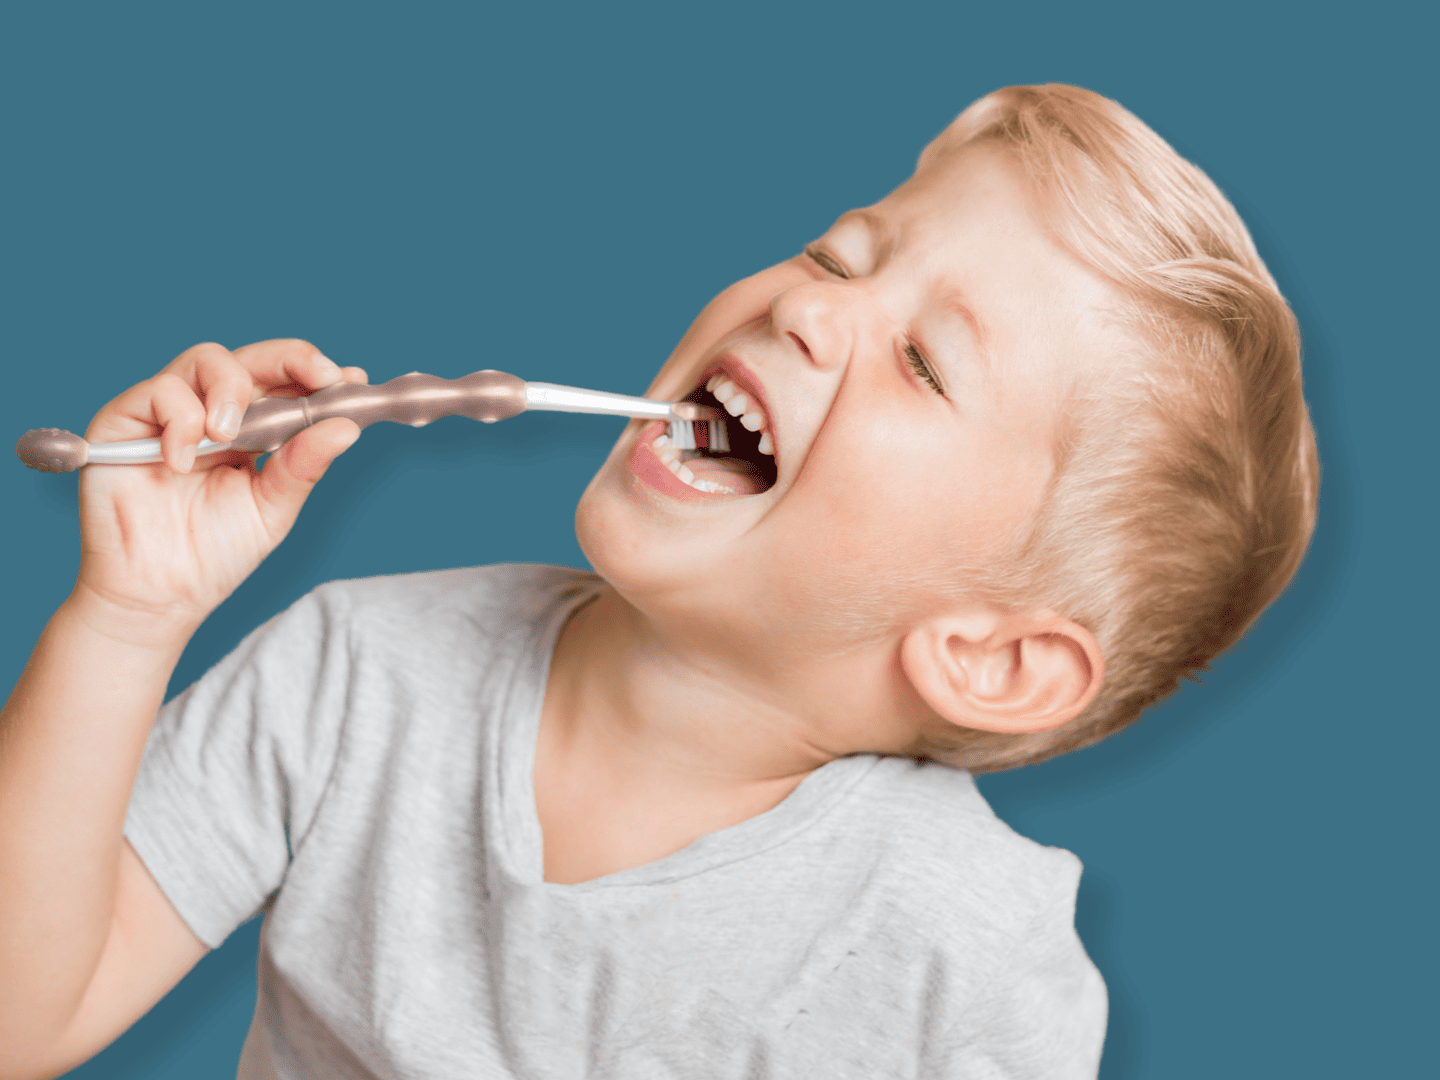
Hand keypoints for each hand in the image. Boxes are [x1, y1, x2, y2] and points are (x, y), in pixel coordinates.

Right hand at [73, 339, 367, 633]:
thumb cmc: (213, 553)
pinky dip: (180, 421)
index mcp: (253, 430)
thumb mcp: (272, 508)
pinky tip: (184, 463)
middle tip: (319, 377)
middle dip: (291, 359)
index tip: (350, 380)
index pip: (286, 383)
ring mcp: (170, 411)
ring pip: (206, 359)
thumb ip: (304, 466)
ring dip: (231, 390)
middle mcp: (213, 411)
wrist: (159, 594)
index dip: (317, 373)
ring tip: (230, 437)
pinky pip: (160, 391)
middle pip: (252, 358)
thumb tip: (346, 427)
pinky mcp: (127, 418)